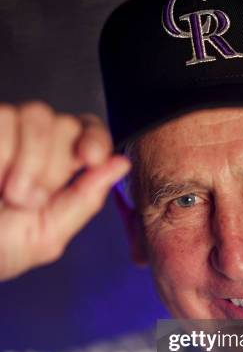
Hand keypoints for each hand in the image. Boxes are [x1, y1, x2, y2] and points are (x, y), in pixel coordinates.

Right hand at [0, 101, 130, 280]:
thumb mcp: (45, 236)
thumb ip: (84, 200)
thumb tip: (121, 165)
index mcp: (57, 169)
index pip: (88, 133)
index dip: (95, 139)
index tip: (90, 158)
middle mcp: (32, 143)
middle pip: (65, 124)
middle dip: (53, 166)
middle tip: (27, 200)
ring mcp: (4, 130)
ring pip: (34, 115)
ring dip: (26, 162)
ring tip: (6, 193)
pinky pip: (2, 120)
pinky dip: (0, 156)